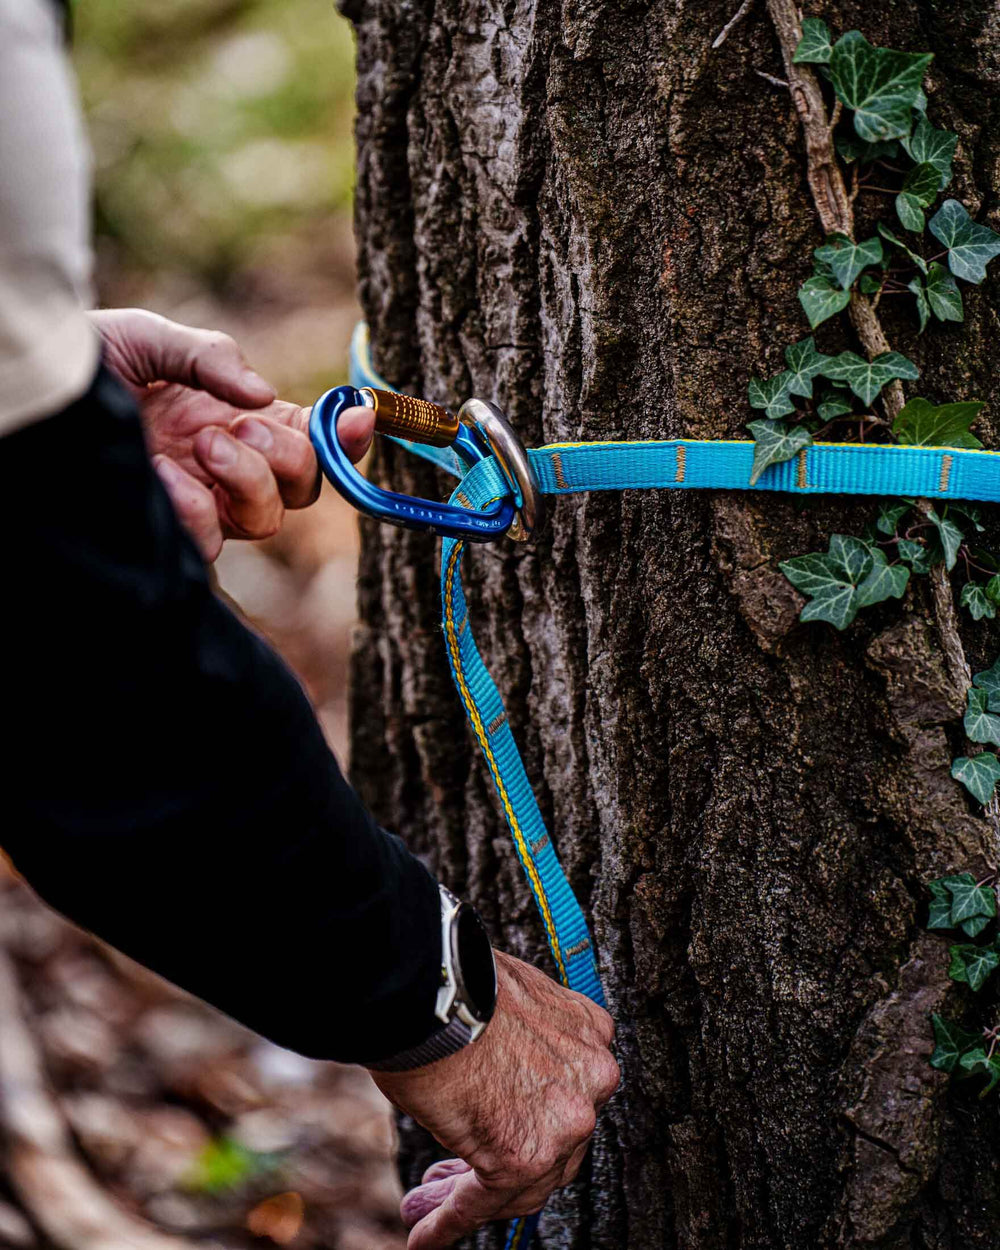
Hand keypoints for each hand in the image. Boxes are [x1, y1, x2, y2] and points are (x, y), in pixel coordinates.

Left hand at [90, 309, 373, 560]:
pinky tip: (165, 477)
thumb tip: (262, 395)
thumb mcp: (151, 339)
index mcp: (238, 415)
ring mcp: (201, 500)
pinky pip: (212, 540)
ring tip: (198, 444)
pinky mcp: (169, 530)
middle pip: (301, 487)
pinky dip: (199, 510)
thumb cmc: (86, 362)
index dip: (347, 434)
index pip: (312, 436)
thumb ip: (211, 358)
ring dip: (246, 479)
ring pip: (265, 519)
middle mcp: (228, 464)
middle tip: (238, 427)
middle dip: (289, 457)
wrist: (33, 391)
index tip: (359, 416)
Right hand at [372, 951, 618, 1248]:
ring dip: (474, 1199)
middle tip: (459, 1177)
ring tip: (432, 1211)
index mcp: (590, 1032)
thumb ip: (521, 1038)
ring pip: (525, 1181)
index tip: (497, 1132)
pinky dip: (452, 1222)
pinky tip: (427, 1239)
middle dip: (506, 1166)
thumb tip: (494, 1067)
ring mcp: (565, 1121)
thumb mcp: (511, 998)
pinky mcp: (523, 1155)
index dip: (531, 1120)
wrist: (432, 983)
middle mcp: (592, 1078)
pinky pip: (484, 1201)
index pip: (568, 1095)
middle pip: (557, 1144)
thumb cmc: (456, 980)